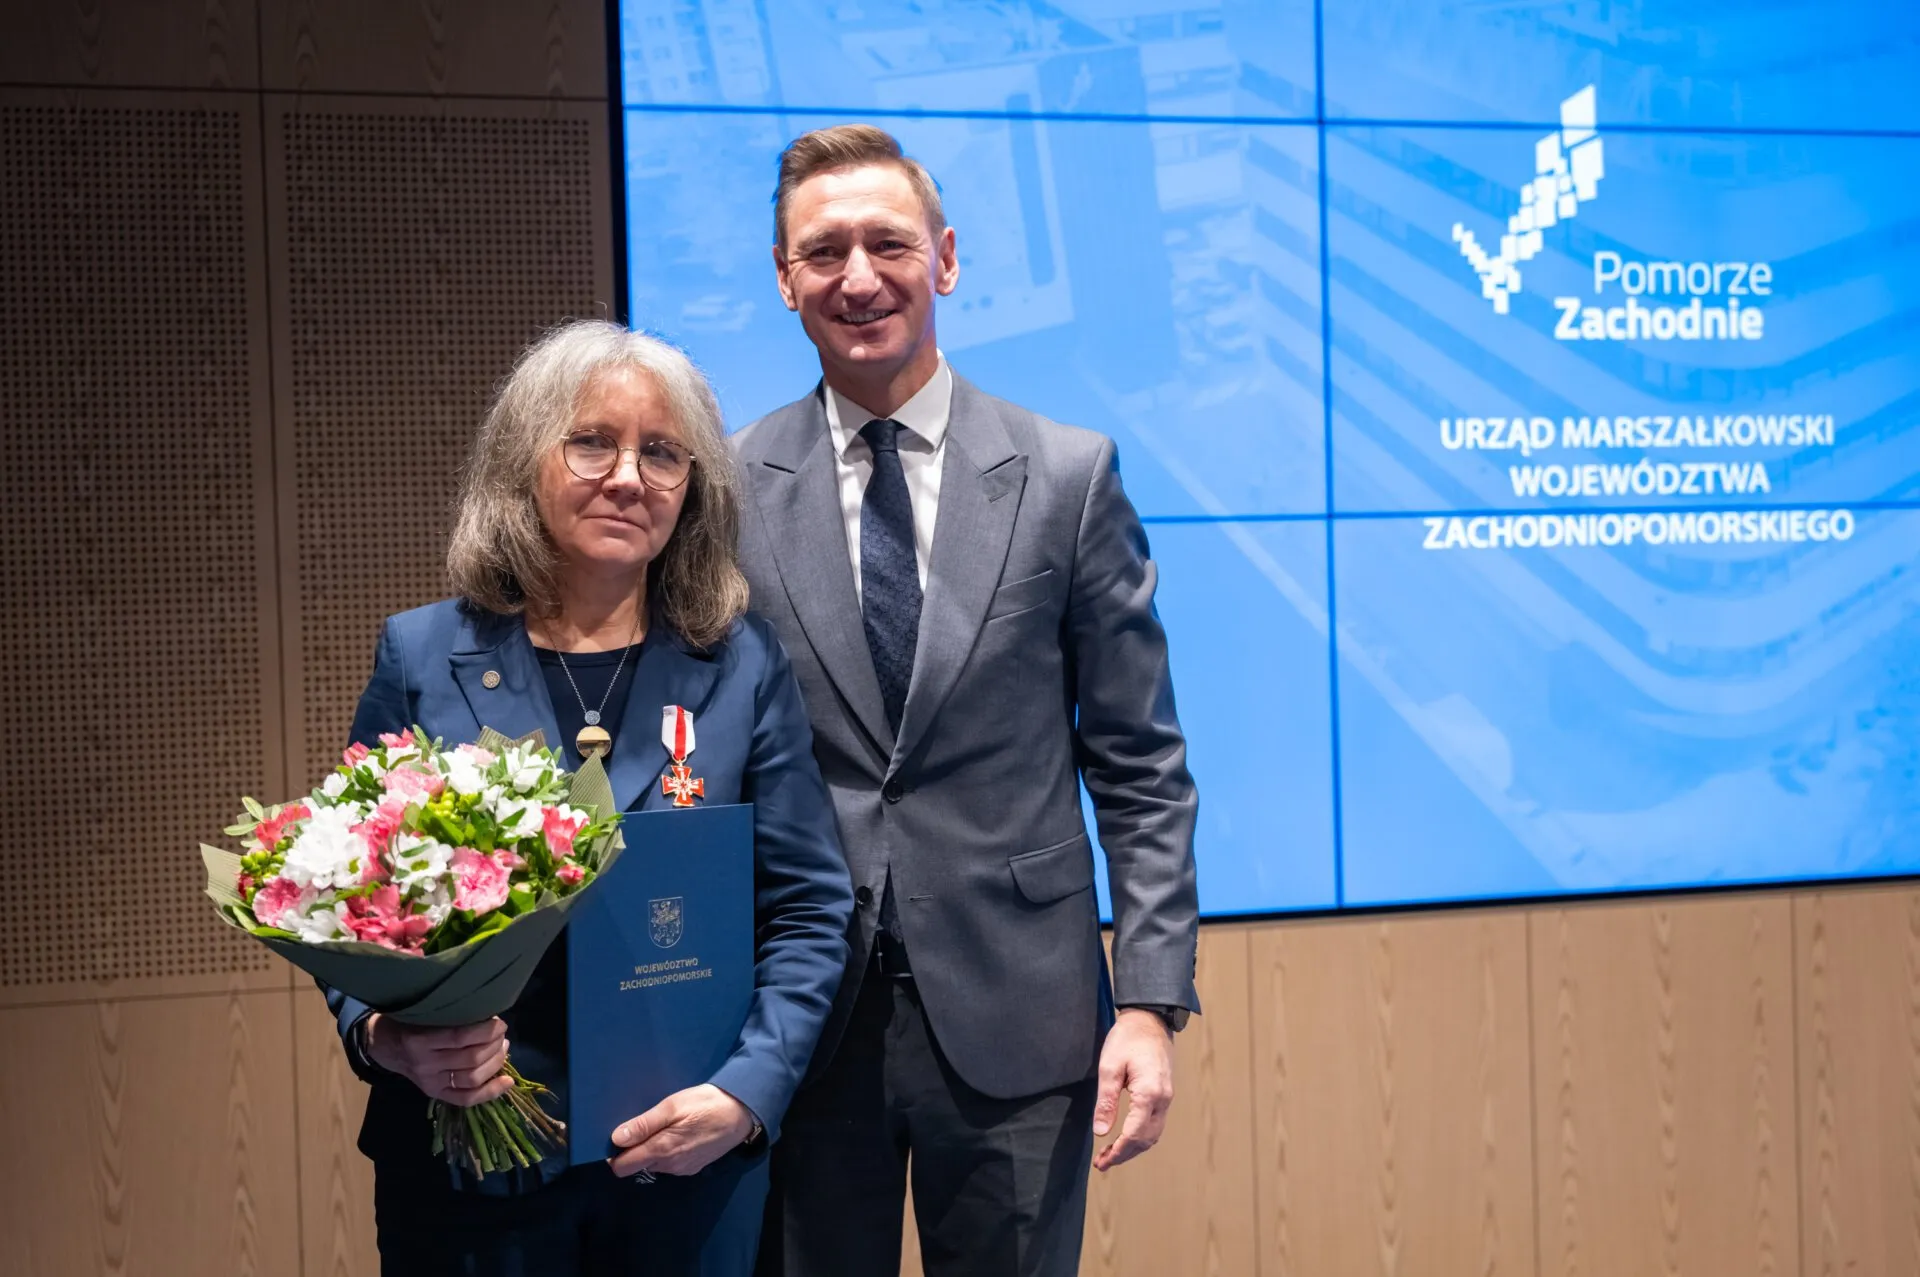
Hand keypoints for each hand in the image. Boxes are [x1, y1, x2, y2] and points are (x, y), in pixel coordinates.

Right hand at [363, 1013, 512, 1107]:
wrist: (382, 1046)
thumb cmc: (405, 1022)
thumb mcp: (421, 1012)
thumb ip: (450, 1015)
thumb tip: (488, 1015)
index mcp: (419, 1041)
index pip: (460, 1037)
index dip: (486, 1030)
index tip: (499, 1022)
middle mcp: (425, 1065)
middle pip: (471, 1059)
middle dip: (494, 1045)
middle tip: (502, 1034)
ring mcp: (430, 1083)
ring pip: (472, 1079)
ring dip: (495, 1063)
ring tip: (503, 1048)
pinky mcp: (434, 1095)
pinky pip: (466, 1099)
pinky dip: (490, 1092)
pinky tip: (508, 1081)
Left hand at [608, 1083, 753, 1178]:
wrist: (743, 1112)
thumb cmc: (705, 1104)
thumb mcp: (673, 1106)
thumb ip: (644, 1124)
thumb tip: (615, 1139)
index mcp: (661, 1151)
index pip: (622, 1167)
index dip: (615, 1154)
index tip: (618, 1136)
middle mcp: (670, 1166)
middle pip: (637, 1165)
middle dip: (635, 1148)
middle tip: (645, 1123)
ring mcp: (683, 1169)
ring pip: (654, 1164)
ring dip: (652, 1149)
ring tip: (665, 1125)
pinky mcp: (694, 1167)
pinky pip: (670, 1164)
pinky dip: (668, 1151)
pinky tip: (680, 1133)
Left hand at [1091, 1008, 1174, 1171]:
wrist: (1150, 1019)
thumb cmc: (1127, 1038)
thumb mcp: (1109, 1067)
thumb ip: (1106, 1101)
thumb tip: (1101, 1132)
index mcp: (1149, 1093)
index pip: (1134, 1134)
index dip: (1118, 1152)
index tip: (1102, 1162)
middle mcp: (1163, 1099)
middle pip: (1146, 1139)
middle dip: (1124, 1155)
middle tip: (1102, 1163)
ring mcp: (1167, 1098)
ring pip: (1153, 1135)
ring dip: (1133, 1148)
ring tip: (1110, 1155)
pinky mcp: (1165, 1094)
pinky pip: (1155, 1124)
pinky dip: (1140, 1137)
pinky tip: (1125, 1139)